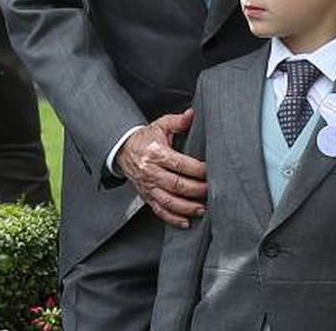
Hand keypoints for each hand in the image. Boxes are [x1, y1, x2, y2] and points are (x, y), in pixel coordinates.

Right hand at [116, 110, 207, 228]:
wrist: (123, 149)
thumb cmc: (146, 138)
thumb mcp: (160, 125)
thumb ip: (178, 121)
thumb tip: (192, 115)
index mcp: (156, 153)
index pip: (180, 165)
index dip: (198, 170)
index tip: (211, 172)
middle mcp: (151, 171)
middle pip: (176, 185)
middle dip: (197, 190)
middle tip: (211, 192)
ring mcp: (148, 186)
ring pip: (168, 201)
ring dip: (187, 208)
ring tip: (201, 209)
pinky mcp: (146, 196)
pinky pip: (159, 210)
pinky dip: (172, 219)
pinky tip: (185, 221)